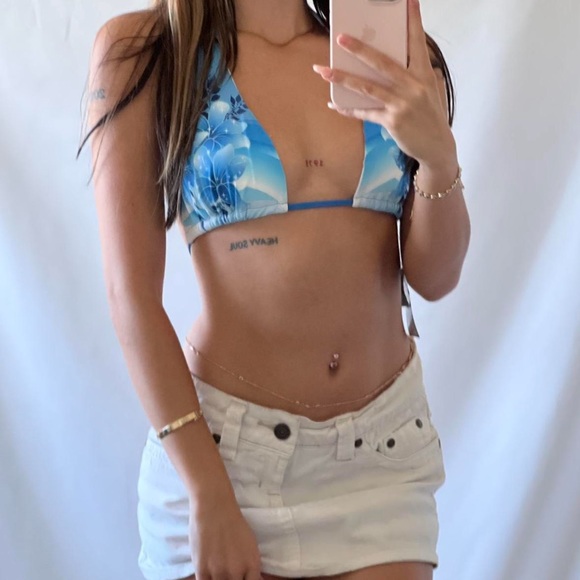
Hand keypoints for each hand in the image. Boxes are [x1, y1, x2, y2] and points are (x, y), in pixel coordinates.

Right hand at [190, 497, 263, 579]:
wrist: (215, 507)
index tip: (241, 579)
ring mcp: (219, 572)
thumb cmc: (234, 523)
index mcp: (252, 564)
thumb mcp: (250, 545)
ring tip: (217, 572)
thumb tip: (250, 578)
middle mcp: (237, 572)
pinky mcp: (202, 571)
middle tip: (227, 574)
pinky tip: (207, 575)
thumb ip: (250, 565)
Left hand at [312, 0, 455, 167]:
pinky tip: (333, 103)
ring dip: (343, 78)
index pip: (417, 42)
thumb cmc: (430, 115)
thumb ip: (413, 76)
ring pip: (367, 87)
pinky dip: (348, 109)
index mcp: (424, 74)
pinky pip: (365, 112)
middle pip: (382, 63)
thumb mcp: (428, 91)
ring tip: (323, 70)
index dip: (412, 21)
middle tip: (340, 38)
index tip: (408, 0)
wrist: (437, 146)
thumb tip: (389, 63)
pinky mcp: (392, 121)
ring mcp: (402, 104)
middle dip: (359, 49)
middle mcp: (413, 86)